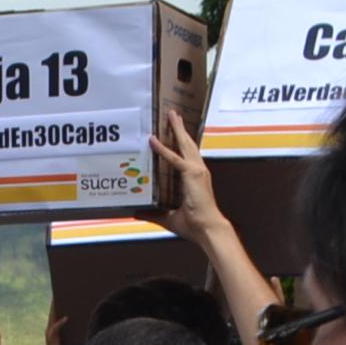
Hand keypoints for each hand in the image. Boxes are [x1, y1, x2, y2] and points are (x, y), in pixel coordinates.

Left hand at [149, 114, 235, 249]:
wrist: (207, 229)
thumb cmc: (194, 225)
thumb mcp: (168, 217)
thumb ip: (152, 213)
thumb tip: (137, 213)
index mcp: (194, 178)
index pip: (186, 156)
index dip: (180, 144)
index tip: (175, 133)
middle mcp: (198, 171)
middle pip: (187, 145)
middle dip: (180, 129)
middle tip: (173, 115)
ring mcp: (197, 171)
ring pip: (184, 145)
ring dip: (177, 130)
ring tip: (171, 116)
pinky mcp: (192, 174)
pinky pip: (174, 158)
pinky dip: (163, 149)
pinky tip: (153, 140)